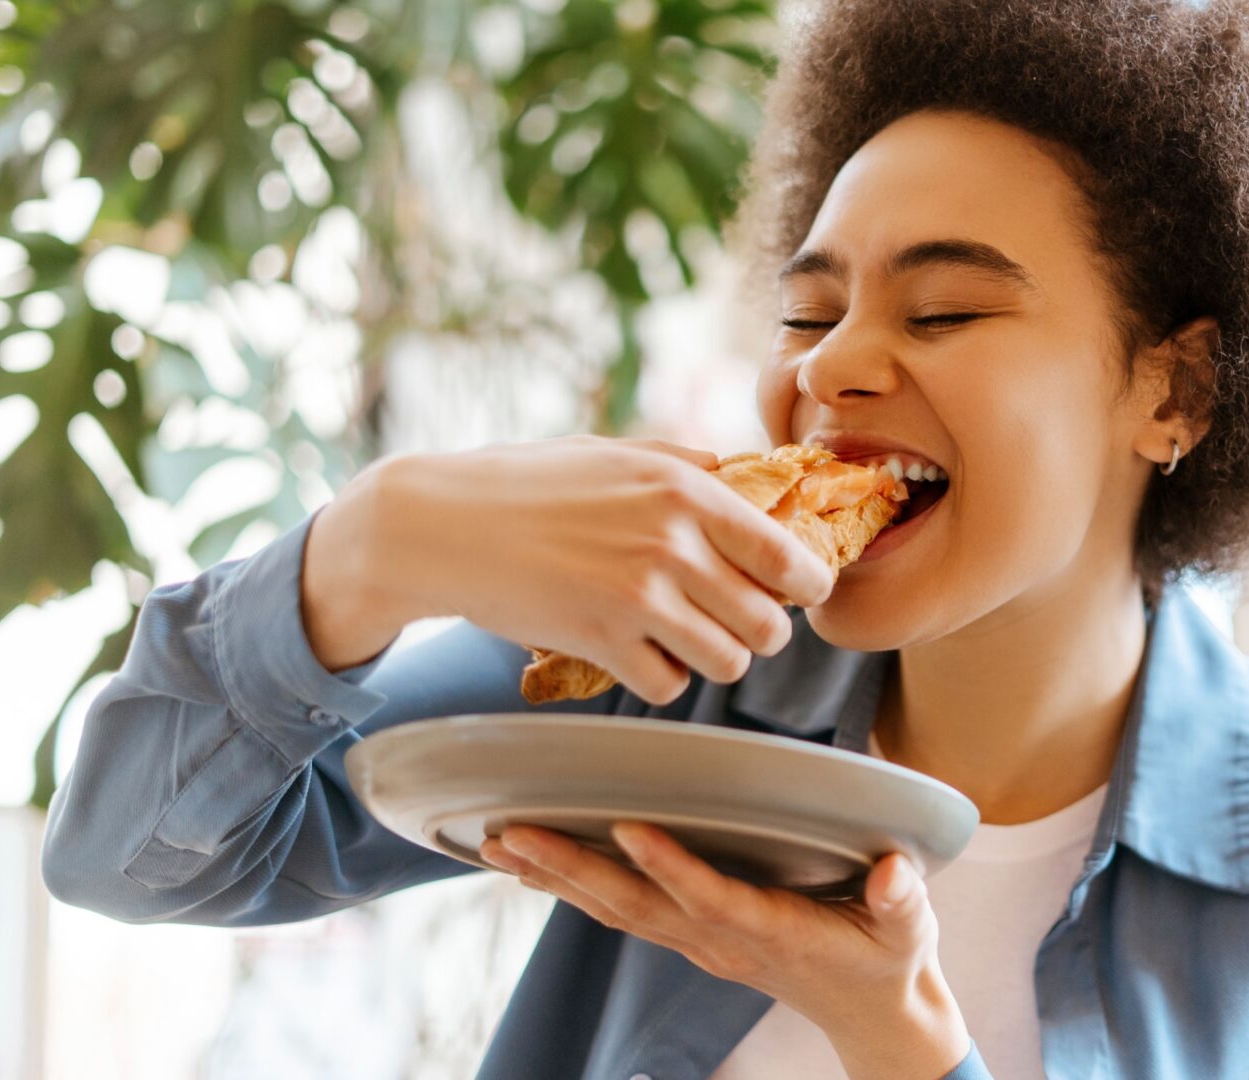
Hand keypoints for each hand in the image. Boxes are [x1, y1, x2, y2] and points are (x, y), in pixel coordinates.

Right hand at [300, 435, 836, 687]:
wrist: (441, 525)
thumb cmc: (527, 482)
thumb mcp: (614, 452)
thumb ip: (685, 464)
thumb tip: (742, 469)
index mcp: (686, 491)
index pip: (788, 557)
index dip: (807, 585)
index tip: (799, 593)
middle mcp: (672, 544)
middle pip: (770, 623)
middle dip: (759, 631)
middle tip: (734, 622)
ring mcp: (638, 597)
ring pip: (729, 662)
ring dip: (713, 658)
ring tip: (685, 638)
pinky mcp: (601, 642)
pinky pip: (669, 686)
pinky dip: (661, 678)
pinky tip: (637, 652)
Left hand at [479, 821, 970, 1078]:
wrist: (872, 1014)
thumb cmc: (889, 957)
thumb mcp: (909, 928)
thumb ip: (899, 899)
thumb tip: (893, 874)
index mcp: (773, 930)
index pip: (712, 897)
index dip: (670, 867)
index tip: (628, 830)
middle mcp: (722, 940)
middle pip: (636, 906)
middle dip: (571, 870)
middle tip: (514, 835)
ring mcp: (701, 942)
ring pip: (617, 910)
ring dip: (556, 878)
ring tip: (500, 843)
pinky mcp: (693, 937)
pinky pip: (624, 912)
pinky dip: (576, 888)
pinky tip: (535, 868)